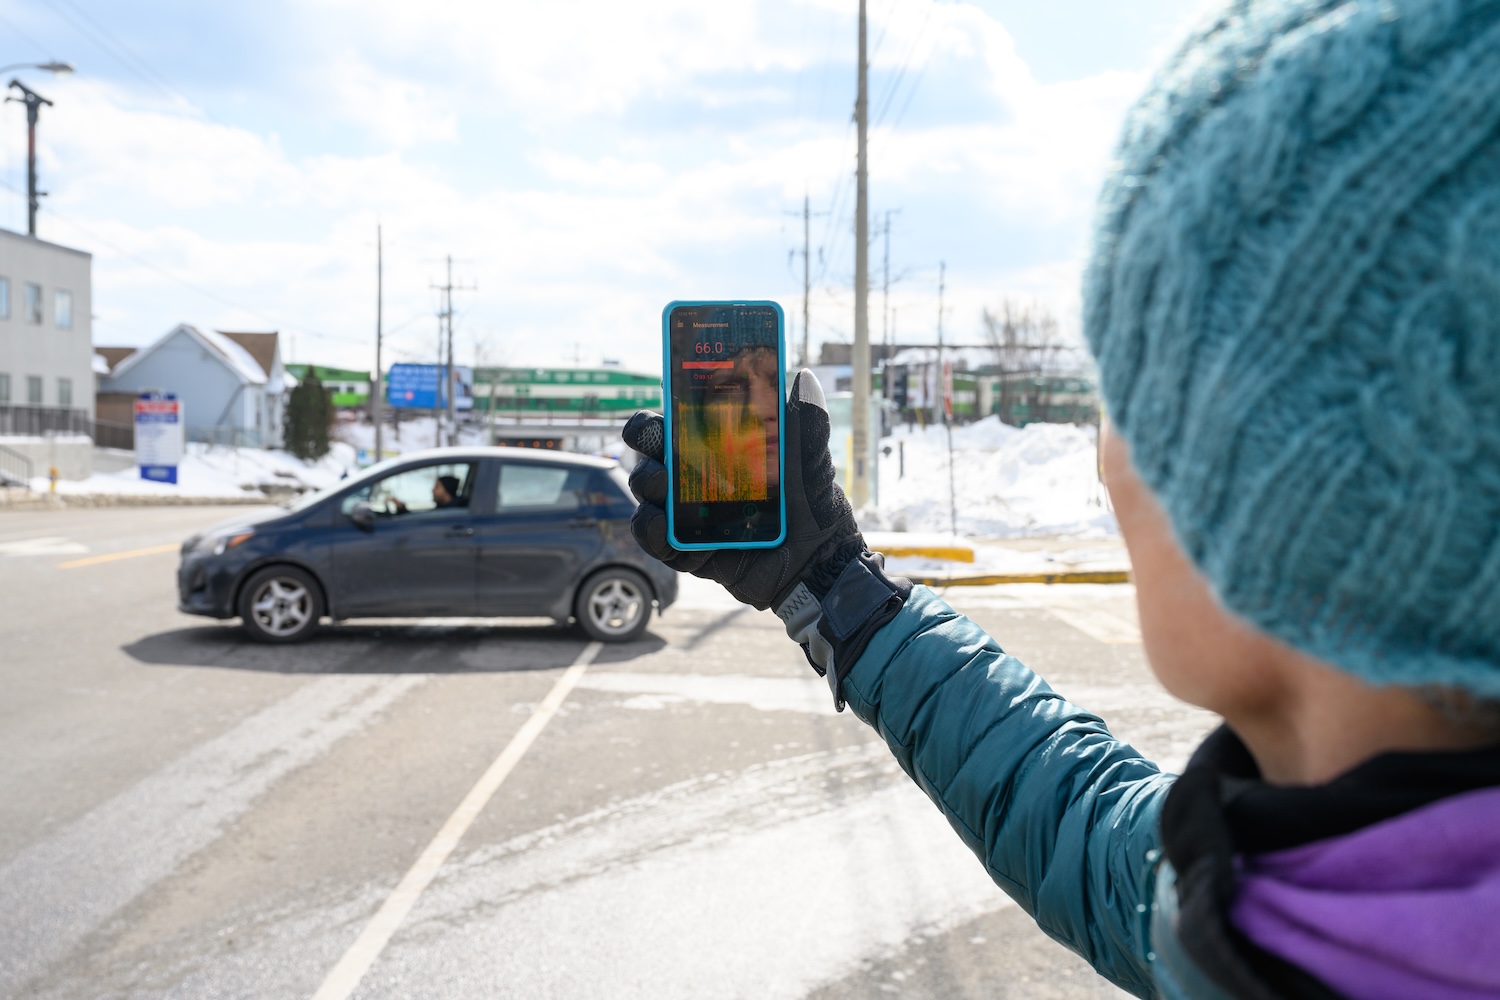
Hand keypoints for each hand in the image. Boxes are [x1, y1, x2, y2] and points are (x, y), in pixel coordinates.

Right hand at [621, 370, 862, 611]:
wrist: (819, 559)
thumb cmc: (811, 501)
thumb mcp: (809, 457)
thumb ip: (807, 419)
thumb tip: (804, 377)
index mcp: (716, 448)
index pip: (674, 422)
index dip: (659, 412)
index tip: (660, 406)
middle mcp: (694, 477)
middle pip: (650, 452)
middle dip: (643, 441)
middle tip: (658, 444)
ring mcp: (688, 514)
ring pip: (646, 492)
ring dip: (646, 482)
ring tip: (663, 487)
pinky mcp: (688, 550)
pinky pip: (655, 539)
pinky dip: (651, 530)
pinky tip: (662, 524)